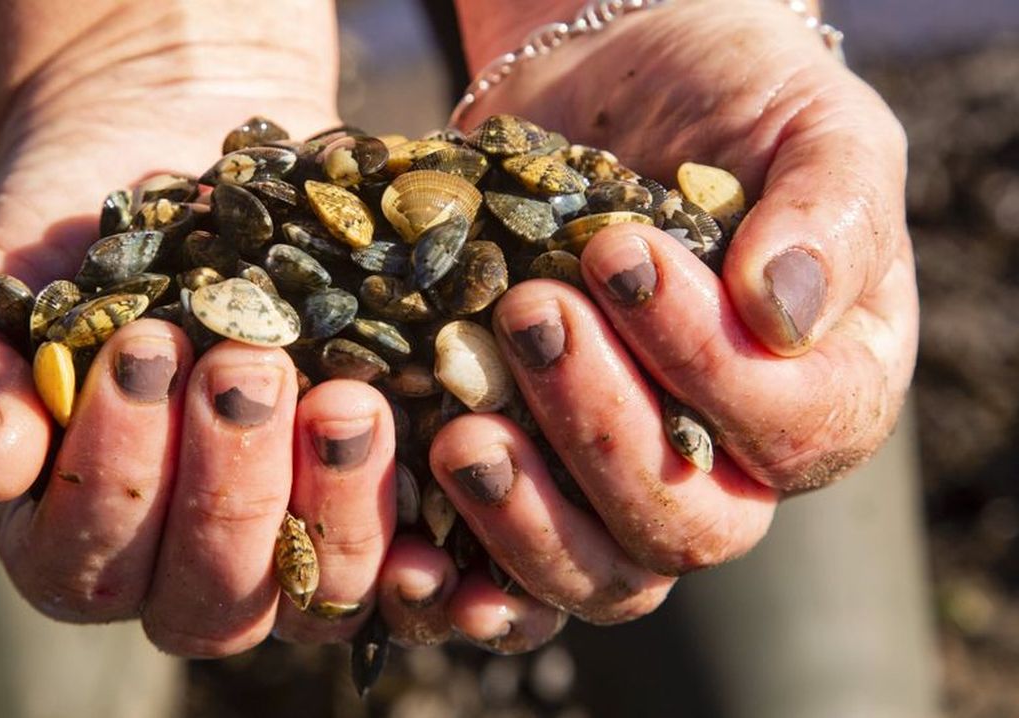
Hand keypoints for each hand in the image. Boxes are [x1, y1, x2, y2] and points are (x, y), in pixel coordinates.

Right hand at [0, 0, 416, 655]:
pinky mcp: (370, 512)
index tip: (144, 347)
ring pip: (311, 597)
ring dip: (332, 508)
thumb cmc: (67, 246)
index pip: (84, 559)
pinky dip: (430, 556)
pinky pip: (404, 571)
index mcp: (73, 538)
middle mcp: (179, 570)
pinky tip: (447, 490)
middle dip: (229, 488)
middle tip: (248, 364)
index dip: (114, 475)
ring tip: (344, 396)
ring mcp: (285, 553)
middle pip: (207, 599)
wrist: (177, 169)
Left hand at [379, 0, 916, 650]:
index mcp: (827, 389)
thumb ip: (829, 210)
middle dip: (601, 432)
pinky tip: (414, 545)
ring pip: (600, 574)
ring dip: (526, 517)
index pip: (790, 430)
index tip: (617, 255)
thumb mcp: (806, 122)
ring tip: (459, 435)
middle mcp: (732, 460)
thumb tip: (782, 314)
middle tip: (530, 316)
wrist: (610, 81)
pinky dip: (463, 573)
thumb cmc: (727, 97)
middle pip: (689, 529)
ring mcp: (625, 476)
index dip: (703, 363)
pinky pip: (508, 568)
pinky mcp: (535, 474)